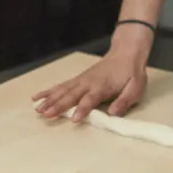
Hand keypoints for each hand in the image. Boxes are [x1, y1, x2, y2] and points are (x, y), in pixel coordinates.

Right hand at [32, 35, 150, 122]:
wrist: (125, 53)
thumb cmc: (131, 73)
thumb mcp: (135, 88)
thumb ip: (124, 100)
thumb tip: (114, 113)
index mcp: (102, 86)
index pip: (90, 99)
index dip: (82, 109)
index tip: (73, 119)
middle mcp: (88, 82)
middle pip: (70, 95)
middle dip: (57, 105)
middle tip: (46, 114)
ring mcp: (80, 80)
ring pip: (62, 90)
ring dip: (49, 99)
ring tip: (37, 109)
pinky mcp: (77, 79)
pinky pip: (60, 86)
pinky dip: (48, 91)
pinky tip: (37, 97)